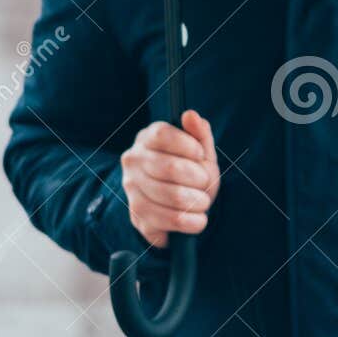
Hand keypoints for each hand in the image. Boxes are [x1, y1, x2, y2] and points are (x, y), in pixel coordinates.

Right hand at [121, 110, 220, 247]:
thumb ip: (199, 133)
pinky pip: (171, 220)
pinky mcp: (138, 215)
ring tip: (203, 201)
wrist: (182, 205)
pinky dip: (193, 222)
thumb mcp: (200, 151)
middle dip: (199, 178)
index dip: (187, 145)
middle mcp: (133, 161)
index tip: (200, 155)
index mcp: (147, 139)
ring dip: (198, 201)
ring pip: (173, 196)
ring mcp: (132, 189)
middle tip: (205, 183)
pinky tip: (198, 219)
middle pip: (170, 168)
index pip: (162, 135)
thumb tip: (190, 115)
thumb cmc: (191, 171)